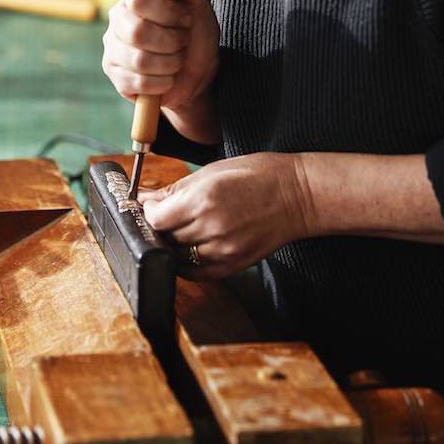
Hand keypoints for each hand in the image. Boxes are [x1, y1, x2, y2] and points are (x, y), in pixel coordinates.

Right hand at [102, 0, 218, 116]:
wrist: (199, 70)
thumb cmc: (195, 29)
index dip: (169, 12)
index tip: (185, 19)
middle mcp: (117, 18)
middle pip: (138, 32)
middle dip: (172, 41)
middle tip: (182, 41)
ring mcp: (112, 47)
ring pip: (139, 60)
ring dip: (170, 63)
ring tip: (176, 59)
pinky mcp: (115, 75)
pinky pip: (138, 83)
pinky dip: (163, 82)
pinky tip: (166, 76)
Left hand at [139, 153, 314, 280]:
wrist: (299, 195)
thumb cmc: (258, 175)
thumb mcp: (212, 171)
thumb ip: (175, 189)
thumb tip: (144, 198)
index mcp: (204, 199)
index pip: (156, 218)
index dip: (150, 211)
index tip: (154, 205)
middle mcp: (212, 227)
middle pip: (166, 237)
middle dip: (163, 225)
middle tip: (170, 213)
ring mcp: (224, 249)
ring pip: (179, 255)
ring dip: (175, 243)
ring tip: (186, 227)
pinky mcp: (234, 265)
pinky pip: (198, 273)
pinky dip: (188, 263)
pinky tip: (191, 249)